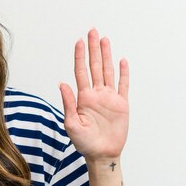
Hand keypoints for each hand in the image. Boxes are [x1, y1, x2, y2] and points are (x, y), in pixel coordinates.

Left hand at [59, 29, 128, 160]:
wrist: (102, 154)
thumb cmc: (84, 142)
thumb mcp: (72, 123)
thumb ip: (68, 103)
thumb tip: (62, 83)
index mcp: (83, 97)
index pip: (80, 71)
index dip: (80, 56)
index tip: (79, 42)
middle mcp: (96, 94)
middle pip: (95, 66)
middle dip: (93, 49)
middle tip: (92, 31)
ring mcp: (109, 98)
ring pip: (108, 71)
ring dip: (107, 55)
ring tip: (105, 40)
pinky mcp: (121, 104)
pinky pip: (123, 85)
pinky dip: (123, 73)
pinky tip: (122, 61)